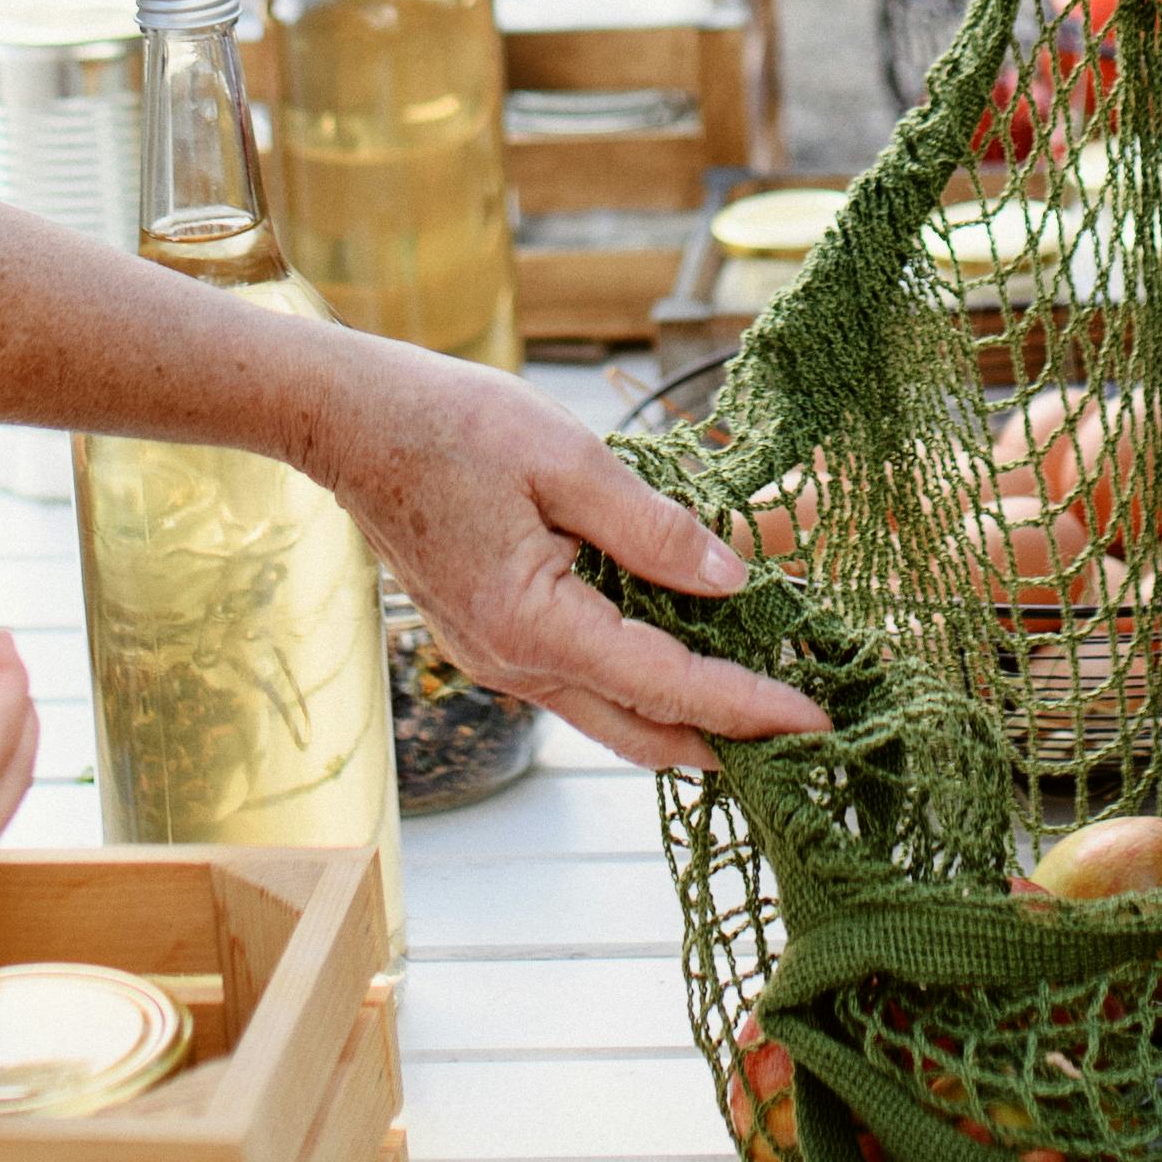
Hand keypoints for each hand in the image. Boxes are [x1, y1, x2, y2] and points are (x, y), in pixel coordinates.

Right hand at [301, 340, 831, 769]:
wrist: (347, 422)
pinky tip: (679, 637)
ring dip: (683, 709)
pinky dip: (640, 676)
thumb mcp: (566, 457)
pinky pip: (580, 679)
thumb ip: (653, 525)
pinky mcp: (488, 637)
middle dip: (724, 739)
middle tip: (796, 731)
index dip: (748, 704)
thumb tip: (731, 576)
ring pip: (612, 713)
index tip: (813, 721)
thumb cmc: (449, 424)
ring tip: (756, 684)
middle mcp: (514, 664)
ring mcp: (495, 659)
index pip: (668, 683)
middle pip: (642, 732)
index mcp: (535, 625)